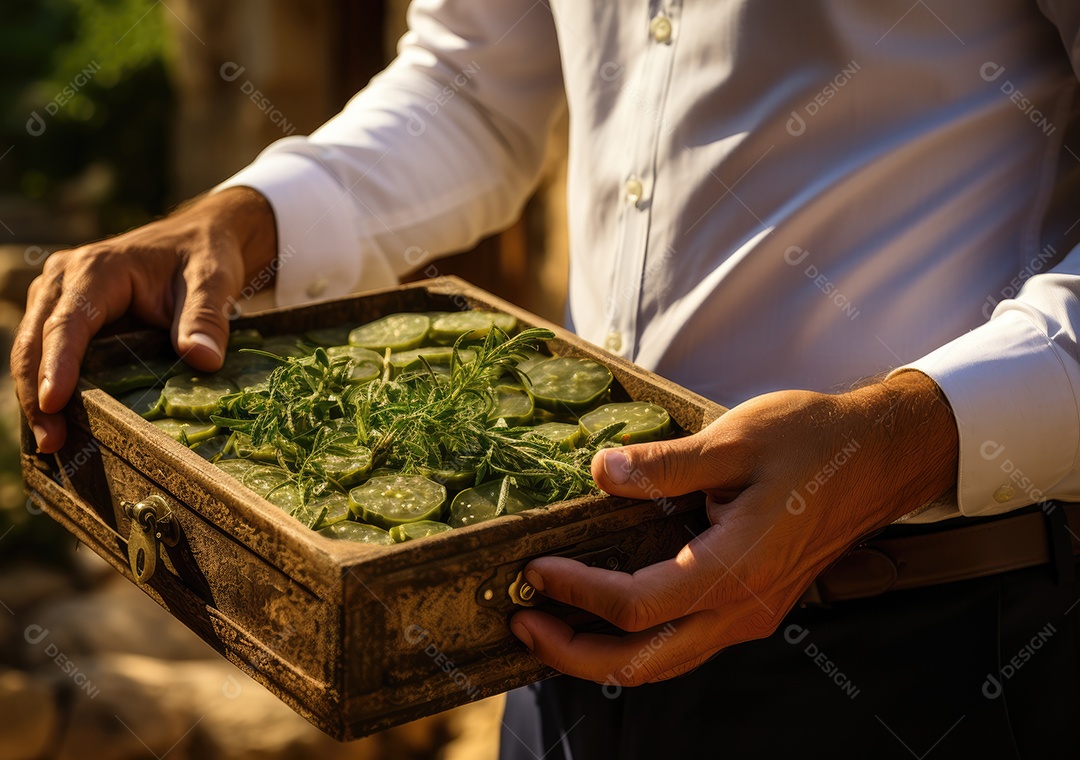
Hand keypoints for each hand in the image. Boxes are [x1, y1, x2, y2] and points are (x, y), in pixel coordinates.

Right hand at [11, 186, 276, 453]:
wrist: (198, 240)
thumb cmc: (203, 257)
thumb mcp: (213, 281)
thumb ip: (206, 318)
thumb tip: (202, 360)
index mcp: (98, 269)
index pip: (68, 322)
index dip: (57, 364)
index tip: (53, 403)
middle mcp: (64, 280)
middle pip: (35, 340)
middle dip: (36, 393)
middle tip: (52, 443)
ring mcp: (58, 298)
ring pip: (31, 350)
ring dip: (35, 397)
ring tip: (52, 445)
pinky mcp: (64, 316)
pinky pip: (45, 354)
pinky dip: (47, 389)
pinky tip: (57, 427)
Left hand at [510, 371, 957, 684]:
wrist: (878, 457)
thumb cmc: (812, 441)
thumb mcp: (735, 439)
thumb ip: (665, 464)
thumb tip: (599, 472)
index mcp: (735, 567)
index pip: (637, 605)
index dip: (578, 592)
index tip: (536, 567)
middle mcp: (743, 608)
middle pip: (644, 662)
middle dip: (574, 653)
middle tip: (521, 622)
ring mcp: (751, 614)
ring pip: (665, 663)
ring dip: (602, 654)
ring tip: (551, 625)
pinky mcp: (753, 606)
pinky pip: (685, 642)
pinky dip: (637, 640)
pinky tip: (608, 611)